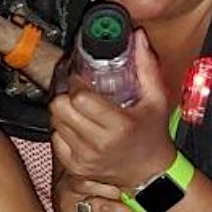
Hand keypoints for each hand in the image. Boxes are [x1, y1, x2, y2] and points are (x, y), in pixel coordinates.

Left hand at [50, 29, 175, 188]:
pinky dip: (62, 130)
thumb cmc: (153, 134)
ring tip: (79, 111)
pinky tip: (78, 128)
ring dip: (63, 112)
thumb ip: (147, 67)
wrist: (149, 174)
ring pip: (54, 122)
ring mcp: (84, 158)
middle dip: (66, 96)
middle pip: (59, 109)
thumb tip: (137, 36)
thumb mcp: (157, 100)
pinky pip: (55, 139)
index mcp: (119, 125)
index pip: (79, 98)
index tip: (83, 80)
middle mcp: (98, 143)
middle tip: (78, 94)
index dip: (77, 84)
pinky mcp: (75, 167)